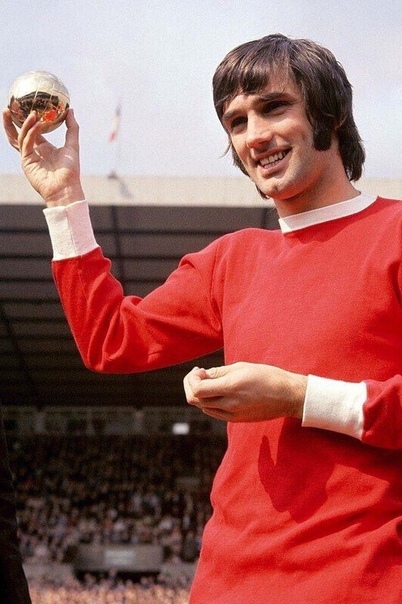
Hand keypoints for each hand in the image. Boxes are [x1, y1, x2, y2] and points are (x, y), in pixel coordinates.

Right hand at [3, 108, 84, 206]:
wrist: (66, 188)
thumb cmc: (70, 170)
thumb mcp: (72, 145)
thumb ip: (72, 128)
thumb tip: (71, 110)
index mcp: (43, 147)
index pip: (31, 130)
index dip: (28, 119)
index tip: (28, 105)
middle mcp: (34, 151)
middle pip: (17, 133)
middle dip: (11, 121)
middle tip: (9, 107)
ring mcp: (28, 156)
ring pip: (18, 137)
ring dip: (24, 124)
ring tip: (30, 113)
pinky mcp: (26, 161)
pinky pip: (26, 143)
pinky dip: (31, 133)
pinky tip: (37, 124)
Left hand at [183, 361, 306, 422]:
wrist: (288, 396)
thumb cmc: (267, 376)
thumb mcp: (242, 367)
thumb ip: (219, 372)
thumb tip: (202, 375)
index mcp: (231, 387)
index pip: (197, 390)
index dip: (191, 379)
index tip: (199, 370)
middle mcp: (229, 404)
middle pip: (196, 400)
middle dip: (191, 386)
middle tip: (198, 374)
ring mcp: (233, 414)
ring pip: (203, 407)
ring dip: (199, 394)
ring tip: (208, 381)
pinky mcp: (237, 419)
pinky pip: (214, 412)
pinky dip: (209, 402)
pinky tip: (217, 392)